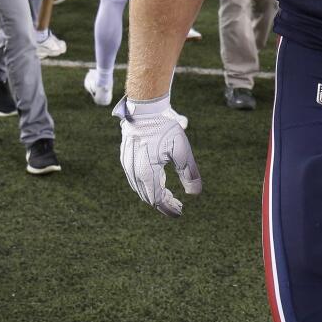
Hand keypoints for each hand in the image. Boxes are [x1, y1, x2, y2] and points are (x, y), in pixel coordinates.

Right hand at [114, 95, 201, 216]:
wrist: (144, 109)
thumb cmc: (164, 128)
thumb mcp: (181, 150)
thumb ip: (189, 173)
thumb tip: (195, 194)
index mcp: (146, 173)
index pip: (157, 199)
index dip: (169, 208)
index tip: (181, 211)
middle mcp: (133, 172)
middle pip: (148, 197)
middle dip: (163, 203)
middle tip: (178, 205)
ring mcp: (127, 166)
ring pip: (140, 189)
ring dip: (155, 195)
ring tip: (170, 196)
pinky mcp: (125, 158)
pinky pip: (135, 179)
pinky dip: (147, 185)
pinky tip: (158, 182)